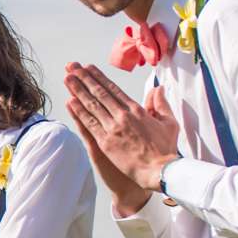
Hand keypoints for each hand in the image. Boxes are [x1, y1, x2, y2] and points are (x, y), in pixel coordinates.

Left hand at [64, 65, 178, 207]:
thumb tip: (158, 88)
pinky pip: (89, 124)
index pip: (114, 89)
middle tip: (72, 67)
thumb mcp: (169, 122)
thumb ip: (161, 104)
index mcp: (137, 110)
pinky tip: (70, 102)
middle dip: (84, 78)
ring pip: (92, 105)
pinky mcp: (106, 143)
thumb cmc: (166, 150)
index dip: (99, 77)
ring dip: (78, 90)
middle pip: (100, 93)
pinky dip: (79, 112)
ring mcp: (113, 129)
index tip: (89, 68)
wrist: (160, 170)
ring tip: (67, 78)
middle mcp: (123, 116)